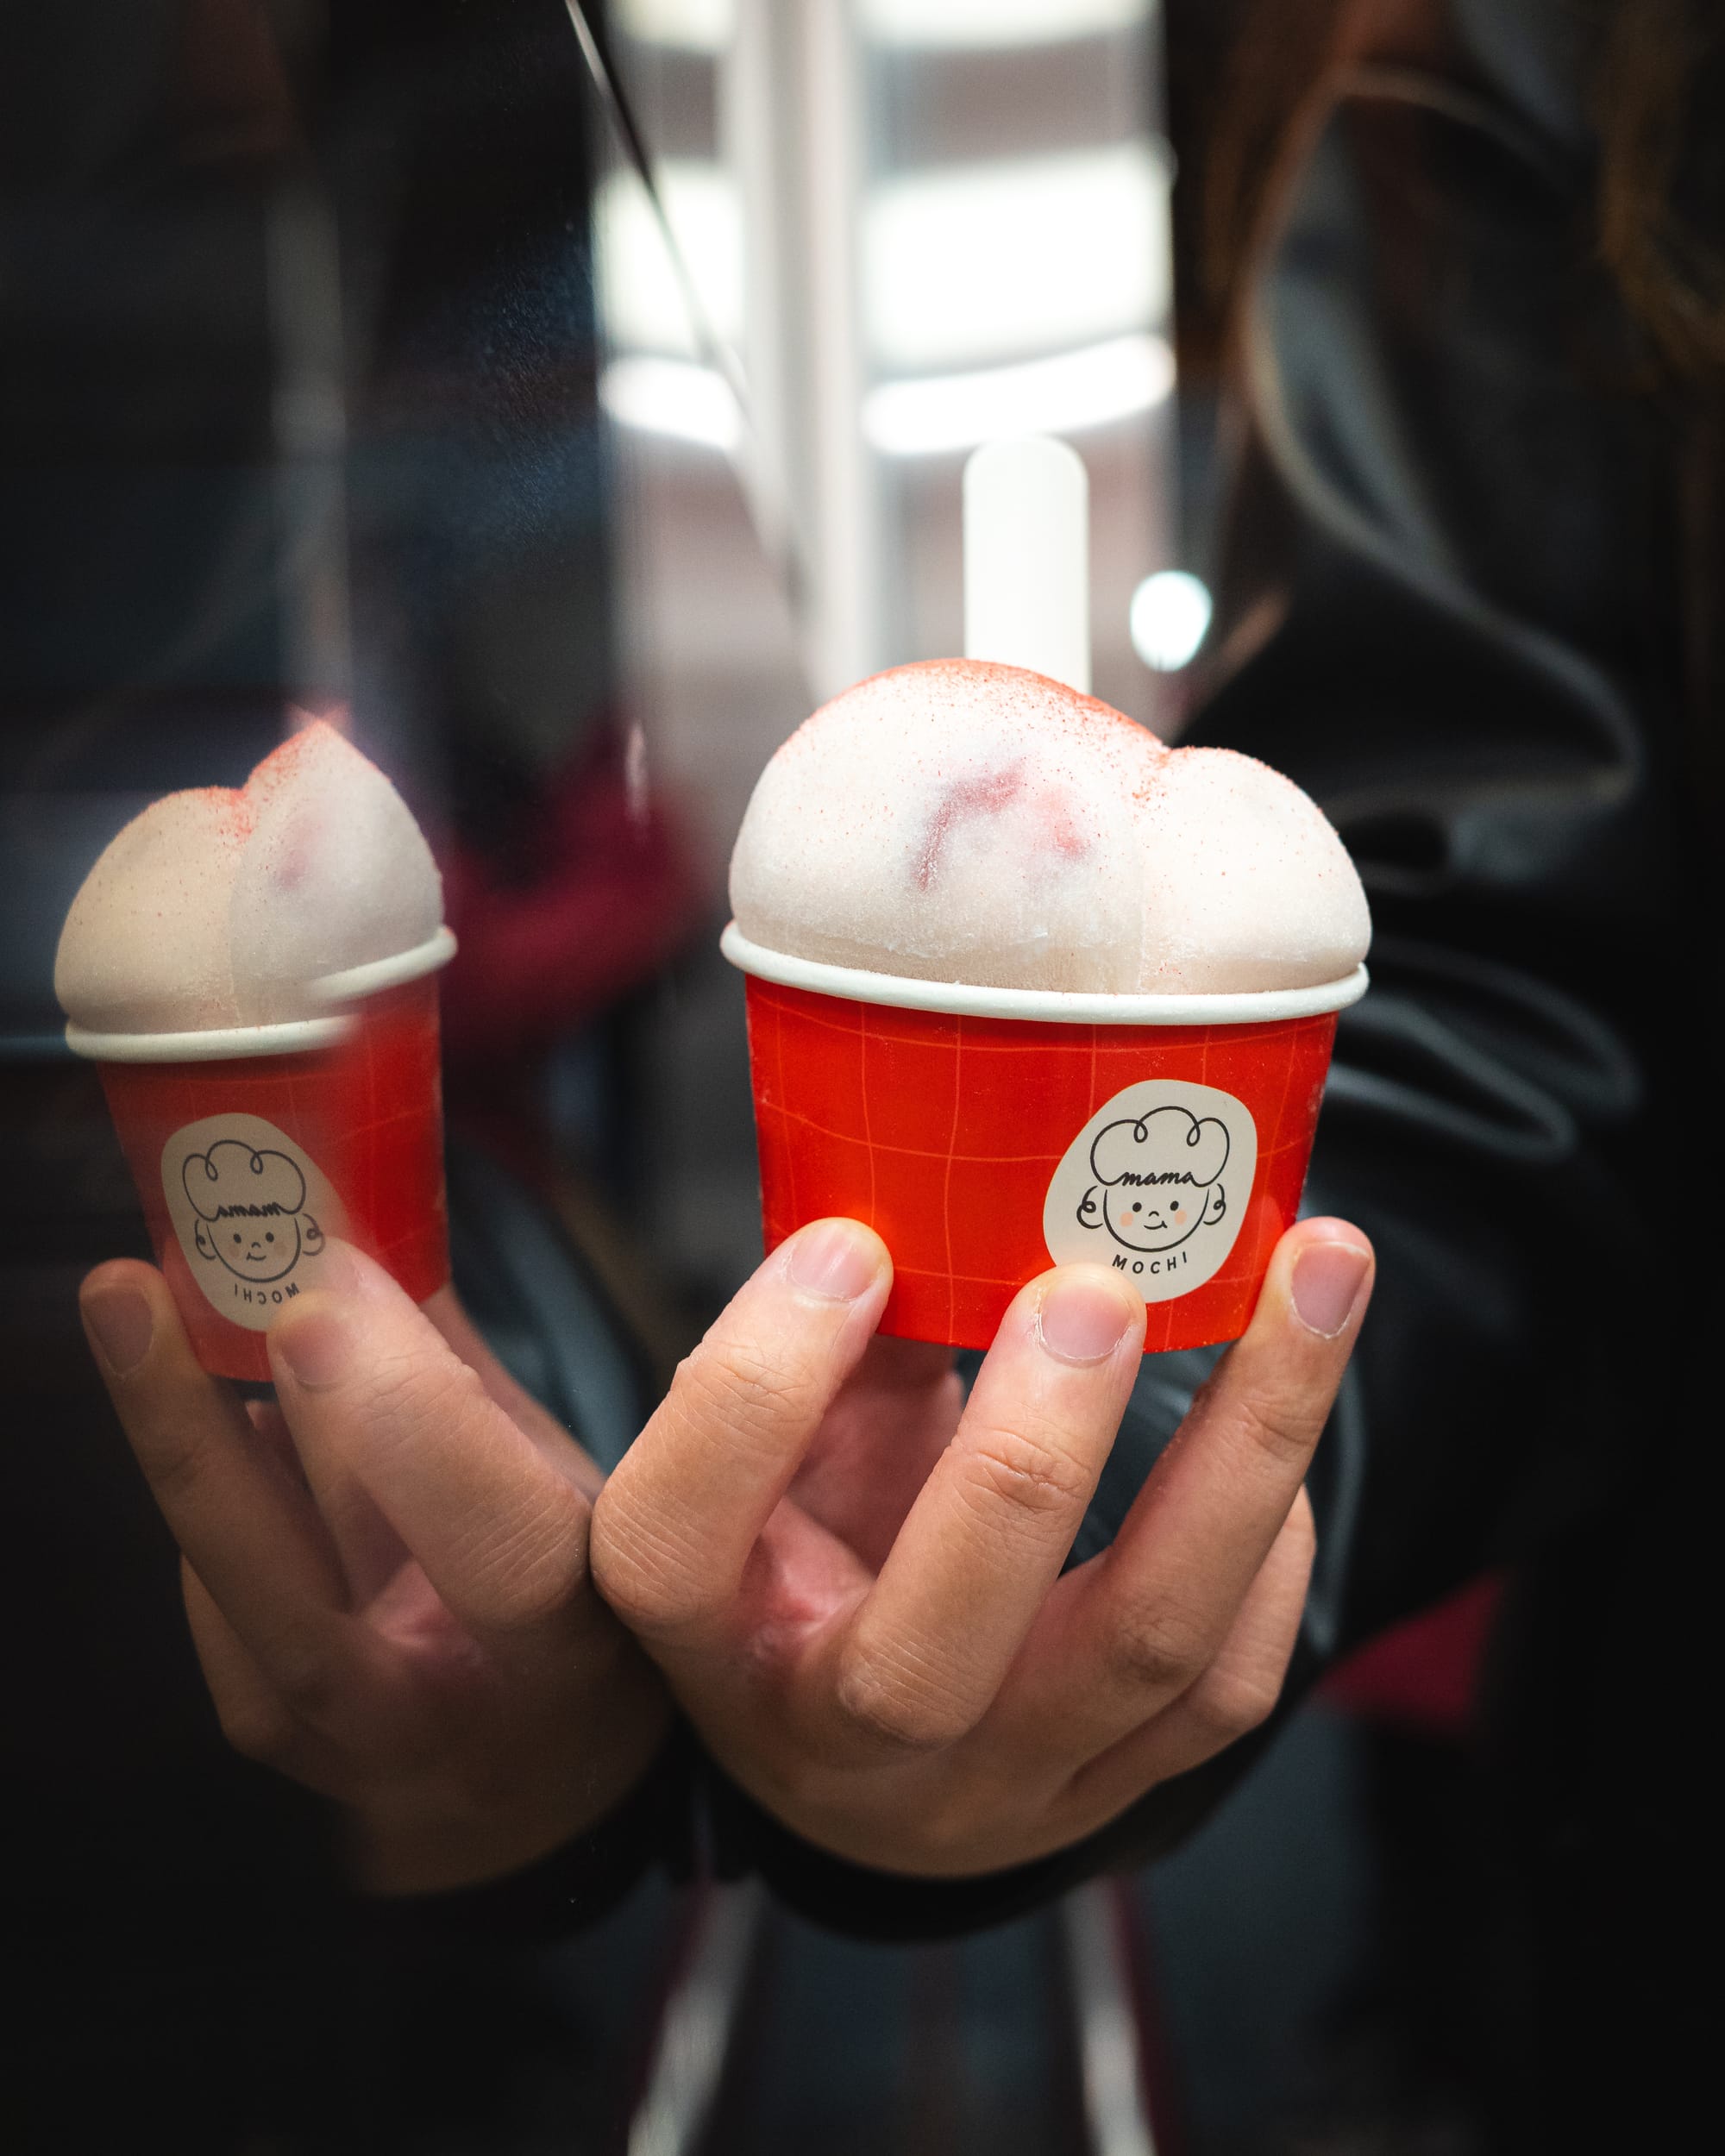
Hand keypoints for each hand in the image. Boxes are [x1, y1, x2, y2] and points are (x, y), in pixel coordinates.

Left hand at [79, 1245, 668, 1894]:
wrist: (536, 1782)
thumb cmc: (573, 1602)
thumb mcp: (572, 1492)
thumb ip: (467, 1381)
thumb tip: (364, 1224)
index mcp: (573, 1641)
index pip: (500, 1545)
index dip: (410, 1423)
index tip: (334, 1289)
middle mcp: (455, 1711)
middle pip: (304, 1594)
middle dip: (216, 1433)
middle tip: (148, 1293)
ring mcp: (349, 1740)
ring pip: (237, 1589)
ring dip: (181, 1435)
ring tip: (134, 1308)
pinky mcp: (274, 1737)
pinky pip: (214, 1597)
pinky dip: (215, 1485)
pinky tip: (222, 1413)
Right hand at [591, 1216, 1372, 1877]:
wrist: (874, 1755)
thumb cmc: (821, 1543)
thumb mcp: (793, 1441)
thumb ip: (852, 1334)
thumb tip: (951, 1165)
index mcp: (710, 1630)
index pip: (676, 1537)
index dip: (756, 1386)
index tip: (846, 1245)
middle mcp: (843, 1738)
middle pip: (927, 1653)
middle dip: (1027, 1457)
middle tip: (1097, 1285)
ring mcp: (998, 1781)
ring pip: (1143, 1648)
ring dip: (1243, 1445)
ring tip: (1315, 1271)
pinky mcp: (1118, 1788)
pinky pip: (1231, 1676)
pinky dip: (1276, 1527)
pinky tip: (1282, 1399)